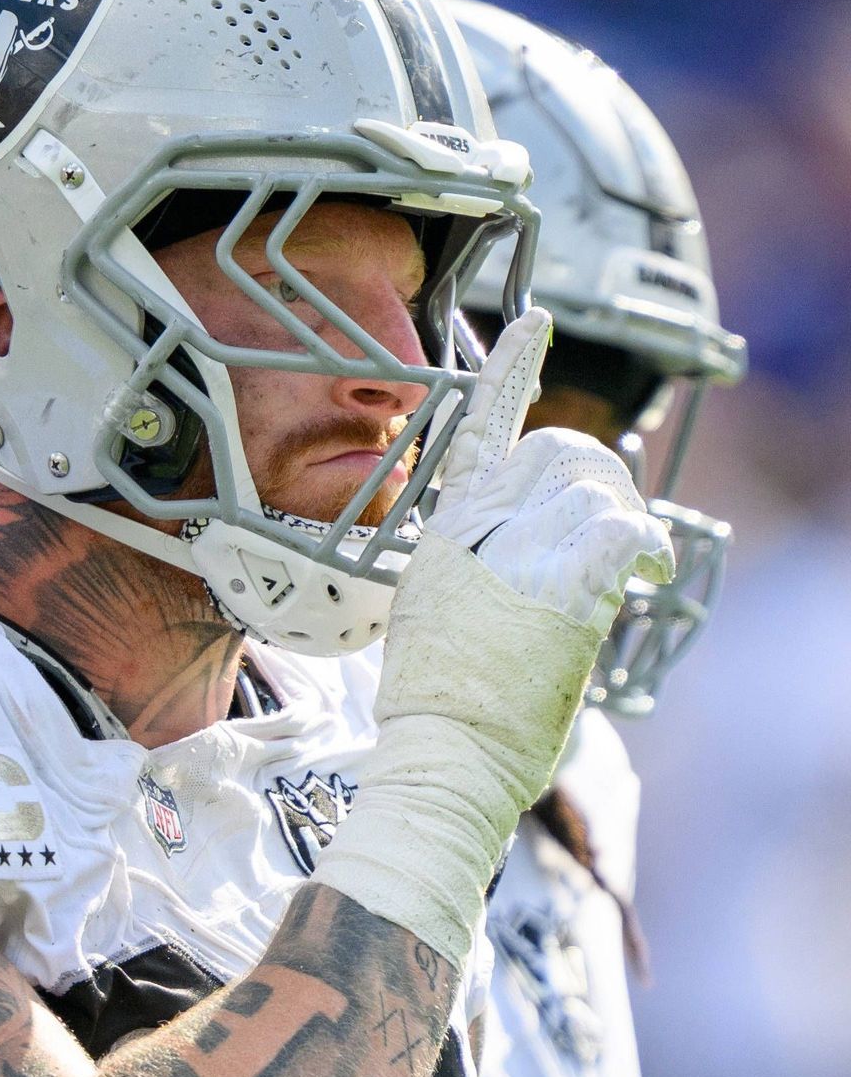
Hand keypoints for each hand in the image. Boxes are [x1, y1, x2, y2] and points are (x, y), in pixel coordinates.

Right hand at [311, 310, 671, 965]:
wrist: (442, 755)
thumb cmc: (437, 705)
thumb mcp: (430, 614)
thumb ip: (471, 564)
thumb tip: (516, 552)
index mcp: (445, 533)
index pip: (480, 428)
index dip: (511, 369)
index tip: (535, 320)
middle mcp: (478, 531)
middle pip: (560, 449)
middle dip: (596, 474)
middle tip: (608, 522)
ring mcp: (519, 556)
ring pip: (596, 484)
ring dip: (620, 516)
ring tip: (622, 564)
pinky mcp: (562, 591)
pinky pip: (621, 530)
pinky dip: (642, 544)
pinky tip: (644, 570)